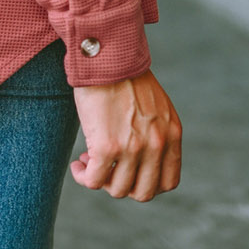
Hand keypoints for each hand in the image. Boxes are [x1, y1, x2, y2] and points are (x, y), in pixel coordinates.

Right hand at [70, 68, 181, 201]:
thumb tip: (140, 155)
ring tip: (88, 161)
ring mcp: (133, 149)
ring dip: (100, 180)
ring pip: (117, 189)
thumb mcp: (155, 104)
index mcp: (171, 133)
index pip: (168, 182)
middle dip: (123, 185)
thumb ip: (156, 130)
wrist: (106, 55)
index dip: (146, 184)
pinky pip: (94, 180)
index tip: (129, 172)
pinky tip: (77, 165)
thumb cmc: (123, 74)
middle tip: (108, 169)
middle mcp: (156, 145)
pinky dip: (83, 177)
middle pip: (143, 192)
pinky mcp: (107, 147)